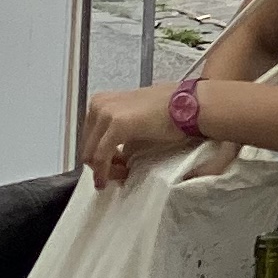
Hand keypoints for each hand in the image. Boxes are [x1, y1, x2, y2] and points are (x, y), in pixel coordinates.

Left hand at [80, 85, 197, 189]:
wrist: (190, 105)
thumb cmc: (170, 110)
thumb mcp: (135, 116)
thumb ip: (118, 130)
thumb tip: (112, 153)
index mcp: (103, 100)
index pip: (88, 137)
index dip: (97, 156)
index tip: (111, 166)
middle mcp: (100, 103)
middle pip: (87, 146)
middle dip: (100, 164)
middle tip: (119, 172)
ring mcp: (107, 112)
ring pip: (91, 154)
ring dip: (104, 169)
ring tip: (123, 172)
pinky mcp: (117, 124)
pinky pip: (101, 157)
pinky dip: (104, 171)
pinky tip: (115, 177)